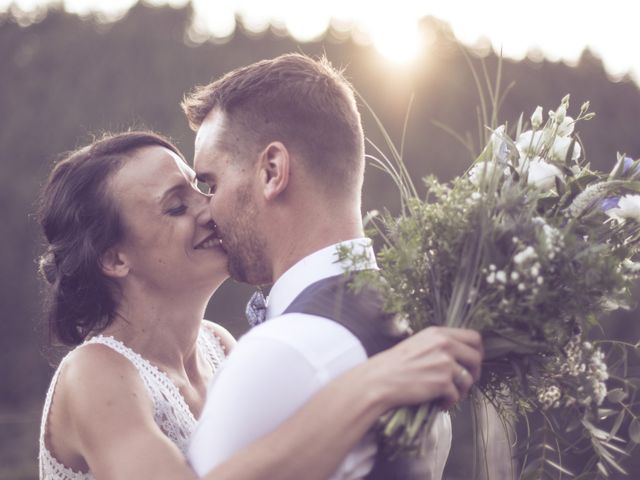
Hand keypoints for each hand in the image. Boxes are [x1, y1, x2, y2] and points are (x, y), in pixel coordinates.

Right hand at [368, 326, 482, 410]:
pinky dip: (448, 402)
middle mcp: (444, 345)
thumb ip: (440, 345)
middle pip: (476, 358)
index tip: (471, 362)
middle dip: (474, 373)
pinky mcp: (443, 382)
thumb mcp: (419, 344)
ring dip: (460, 391)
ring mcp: (445, 363)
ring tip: (445, 395)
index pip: (473, 337)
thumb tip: (461, 356)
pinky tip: (437, 403)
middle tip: (463, 382)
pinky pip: (456, 396)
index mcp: (438, 333)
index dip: (477, 351)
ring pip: (468, 380)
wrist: (380, 379)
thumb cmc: (395, 364)